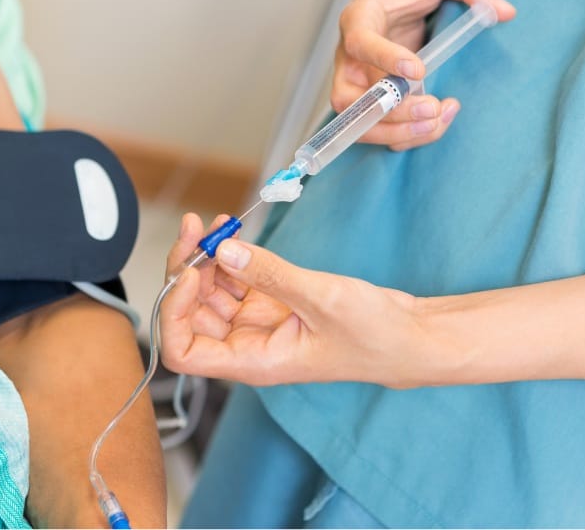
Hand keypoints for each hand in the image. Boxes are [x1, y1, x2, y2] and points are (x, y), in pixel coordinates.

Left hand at [160, 213, 432, 387]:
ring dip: (206, 258)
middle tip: (195, 230)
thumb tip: (224, 250)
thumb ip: (270, 274)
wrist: (408, 337)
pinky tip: (231, 231)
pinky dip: (230, 255)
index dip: (175, 313)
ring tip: (213, 223)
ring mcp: (259, 322)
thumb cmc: (374, 337)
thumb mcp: (323, 300)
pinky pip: (237, 279)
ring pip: (211, 292)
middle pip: (192, 314)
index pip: (184, 352)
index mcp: (253, 362)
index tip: (193, 273)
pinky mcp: (273, 302)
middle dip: (187, 270)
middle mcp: (248, 344)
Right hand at [333, 0, 515, 150]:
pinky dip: (410, 134)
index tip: (419, 70)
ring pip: (363, 124)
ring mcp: (356, 85)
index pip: (360, 43)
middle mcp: (349, 57)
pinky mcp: (372, 102)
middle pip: (351, 100)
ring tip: (441, 116)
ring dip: (401, 132)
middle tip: (432, 107)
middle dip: (392, 112)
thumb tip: (504, 12)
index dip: (385, 59)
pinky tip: (441, 118)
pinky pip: (382, 130)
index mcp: (358, 18)